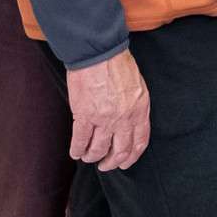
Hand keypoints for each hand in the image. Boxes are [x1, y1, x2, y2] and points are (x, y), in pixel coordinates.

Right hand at [66, 49, 150, 171]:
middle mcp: (124, 118)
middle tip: (105, 165)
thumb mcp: (137, 85)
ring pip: (99, 149)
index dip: (132, 156)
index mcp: (140, 109)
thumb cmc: (117, 63)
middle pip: (120, 151)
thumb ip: (135, 106)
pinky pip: (80, 141)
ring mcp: (104, 119)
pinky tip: (76, 152)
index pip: (140, 141)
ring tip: (89, 157)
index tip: (125, 162)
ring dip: (93, 156)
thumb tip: (129, 122)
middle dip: (112, 162)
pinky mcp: (84, 115)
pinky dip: (77, 149)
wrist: (99, 52)